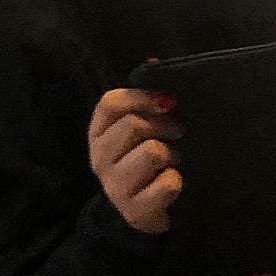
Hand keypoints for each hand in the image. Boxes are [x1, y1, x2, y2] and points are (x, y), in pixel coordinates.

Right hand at [88, 88, 182, 235]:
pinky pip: (167, 184)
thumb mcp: (137, 128)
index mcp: (97, 133)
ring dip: (171, 154)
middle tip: (178, 131)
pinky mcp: (136, 211)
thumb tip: (156, 63)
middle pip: (133, 125)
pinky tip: (172, 183)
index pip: (110, 103)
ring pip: (152, 152)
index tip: (167, 101)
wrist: (136, 212)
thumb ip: (144, 98)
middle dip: (163, 125)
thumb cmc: (139, 158)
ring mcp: (115, 187)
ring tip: (173, 160)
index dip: (142, 97)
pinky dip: (176, 181)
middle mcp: (100, 158)